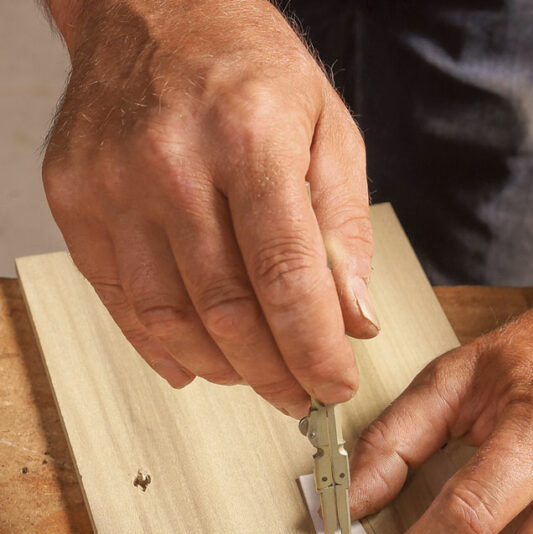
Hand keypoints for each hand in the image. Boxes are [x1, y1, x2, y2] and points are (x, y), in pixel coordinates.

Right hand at [42, 0, 377, 415]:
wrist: (149, 8)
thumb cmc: (246, 66)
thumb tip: (354, 319)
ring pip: (170, 317)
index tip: (333, 384)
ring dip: (221, 366)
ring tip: (253, 375)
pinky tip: (196, 362)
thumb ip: (345, 229)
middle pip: (227, 310)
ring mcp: (114, 184)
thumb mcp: (327, 128)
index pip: (287, 276)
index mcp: (249, 137)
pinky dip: (161, 347)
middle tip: (298, 393)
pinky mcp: (76, 201)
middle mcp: (173, 163)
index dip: (314, 348)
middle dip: (272, 372)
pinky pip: (121, 301)